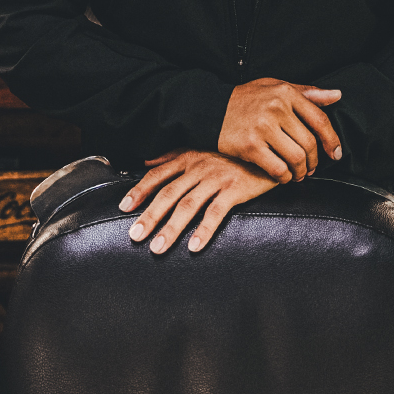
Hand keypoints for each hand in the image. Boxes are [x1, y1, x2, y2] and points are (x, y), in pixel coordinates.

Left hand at [119, 149, 277, 253]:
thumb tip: (147, 161)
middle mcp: (199, 167)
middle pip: (168, 193)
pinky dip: (204, 230)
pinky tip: (194, 246)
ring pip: (188, 205)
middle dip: (150, 216)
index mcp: (189, 157)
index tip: (124, 207)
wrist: (269, 146)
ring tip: (157, 248)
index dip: (140, 191)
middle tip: (135, 236)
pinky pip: (216, 212)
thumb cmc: (233, 151)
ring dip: (170, 228)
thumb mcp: (202, 147)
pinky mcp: (235, 189)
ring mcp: (217, 178)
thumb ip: (173, 156)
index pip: (158, 175)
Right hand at [217, 77, 341, 182]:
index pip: (320, 119)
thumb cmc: (246, 99)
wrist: (210, 108)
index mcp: (286, 93)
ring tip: (298, 174)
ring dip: (301, 171)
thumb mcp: (275, 87)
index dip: (332, 140)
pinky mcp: (250, 146)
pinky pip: (278, 169)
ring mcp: (263, 128)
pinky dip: (284, 177)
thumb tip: (336, 95)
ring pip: (296, 158)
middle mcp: (276, 109)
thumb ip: (307, 92)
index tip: (336, 153)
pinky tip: (283, 176)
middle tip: (311, 168)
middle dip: (314, 161)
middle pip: (309, 143)